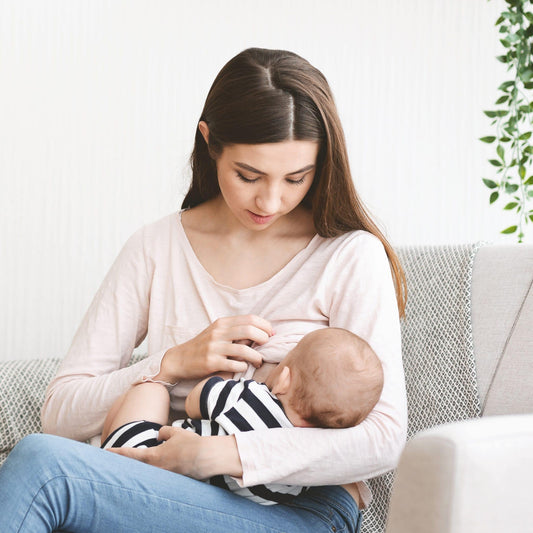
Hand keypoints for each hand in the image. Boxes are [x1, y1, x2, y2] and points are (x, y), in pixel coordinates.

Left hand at [108, 426, 242, 479]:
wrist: (206, 458)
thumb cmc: (191, 444)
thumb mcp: (175, 432)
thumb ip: (163, 432)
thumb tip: (159, 435)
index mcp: (152, 456)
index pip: (129, 454)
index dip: (115, 453)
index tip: (104, 452)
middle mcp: (155, 470)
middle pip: (134, 468)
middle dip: (124, 465)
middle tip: (113, 464)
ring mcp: (163, 478)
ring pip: (147, 473)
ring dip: (141, 470)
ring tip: (137, 466)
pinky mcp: (172, 482)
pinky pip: (159, 477)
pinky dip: (155, 473)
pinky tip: (165, 467)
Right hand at [156, 315, 272, 381]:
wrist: (179, 359)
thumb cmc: (203, 346)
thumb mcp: (217, 332)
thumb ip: (235, 330)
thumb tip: (260, 332)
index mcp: (222, 323)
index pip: (250, 318)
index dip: (265, 326)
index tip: (271, 334)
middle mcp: (218, 333)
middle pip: (249, 330)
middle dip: (263, 338)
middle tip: (267, 346)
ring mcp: (214, 348)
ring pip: (244, 349)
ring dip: (257, 356)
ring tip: (259, 361)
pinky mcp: (211, 363)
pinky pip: (234, 364)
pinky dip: (243, 366)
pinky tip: (244, 368)